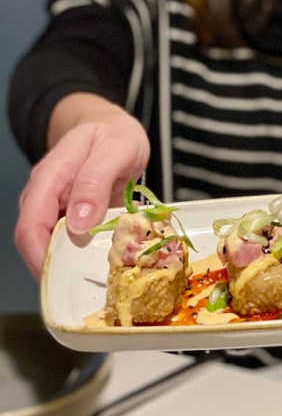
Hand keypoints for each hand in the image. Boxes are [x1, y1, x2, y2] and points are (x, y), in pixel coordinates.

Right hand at [14, 94, 149, 279]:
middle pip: (34, 240)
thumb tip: (78, 223)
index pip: (31, 224)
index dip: (40, 255)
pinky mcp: (70, 216)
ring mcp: (56, 207)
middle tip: (81, 288)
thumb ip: (96, 180)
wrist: (113, 127)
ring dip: (66, 265)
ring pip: (50, 244)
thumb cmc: (114, 133)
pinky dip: (79, 256)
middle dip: (52, 267)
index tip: (59, 277)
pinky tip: (98, 265)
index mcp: (51, 176)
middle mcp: (46, 194)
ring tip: (92, 281)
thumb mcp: (116, 147)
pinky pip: (67, 241)